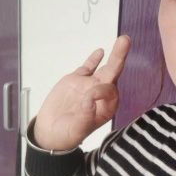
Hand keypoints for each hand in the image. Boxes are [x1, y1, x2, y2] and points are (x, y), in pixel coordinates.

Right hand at [33, 35, 131, 150]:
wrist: (49, 133)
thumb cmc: (66, 135)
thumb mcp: (77, 129)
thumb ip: (86, 115)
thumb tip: (91, 99)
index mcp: (106, 108)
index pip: (109, 90)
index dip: (100, 90)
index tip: (86, 98)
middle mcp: (100, 95)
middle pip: (114, 73)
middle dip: (120, 57)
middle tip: (125, 41)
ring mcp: (89, 86)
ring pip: (104, 67)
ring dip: (113, 54)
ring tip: (123, 40)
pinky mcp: (76, 81)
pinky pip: (88, 67)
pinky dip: (94, 59)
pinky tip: (101, 51)